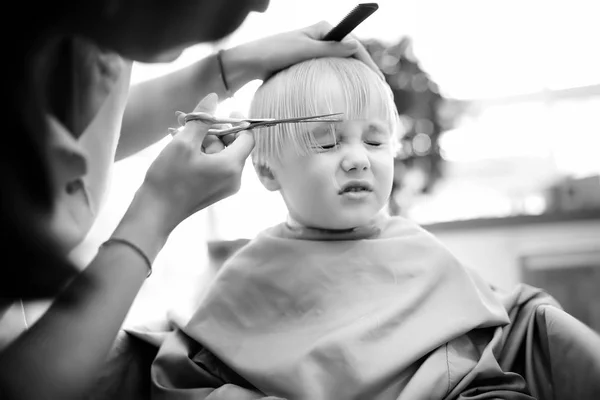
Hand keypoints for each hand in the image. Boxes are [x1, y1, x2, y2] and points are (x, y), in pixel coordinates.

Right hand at [136, 93, 253, 232]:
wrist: (155, 213)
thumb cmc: (169, 178)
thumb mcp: (184, 142)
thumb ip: (201, 119)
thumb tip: (214, 98)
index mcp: (232, 166)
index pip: (247, 138)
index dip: (238, 122)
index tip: (224, 111)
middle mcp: (234, 178)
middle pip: (231, 145)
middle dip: (211, 130)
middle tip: (187, 121)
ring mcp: (225, 186)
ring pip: (220, 154)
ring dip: (202, 141)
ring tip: (177, 132)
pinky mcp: (214, 190)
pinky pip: (214, 165)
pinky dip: (201, 154)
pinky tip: (179, 147)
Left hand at [231, 20, 382, 80]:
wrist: (250, 63)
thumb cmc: (273, 53)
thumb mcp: (302, 50)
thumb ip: (328, 48)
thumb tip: (354, 46)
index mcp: (323, 29)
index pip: (354, 45)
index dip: (369, 63)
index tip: (379, 81)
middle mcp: (322, 37)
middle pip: (352, 54)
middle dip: (368, 72)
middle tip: (382, 91)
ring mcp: (316, 50)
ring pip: (344, 64)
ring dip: (357, 77)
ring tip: (371, 94)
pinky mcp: (310, 62)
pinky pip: (332, 71)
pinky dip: (343, 81)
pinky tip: (350, 94)